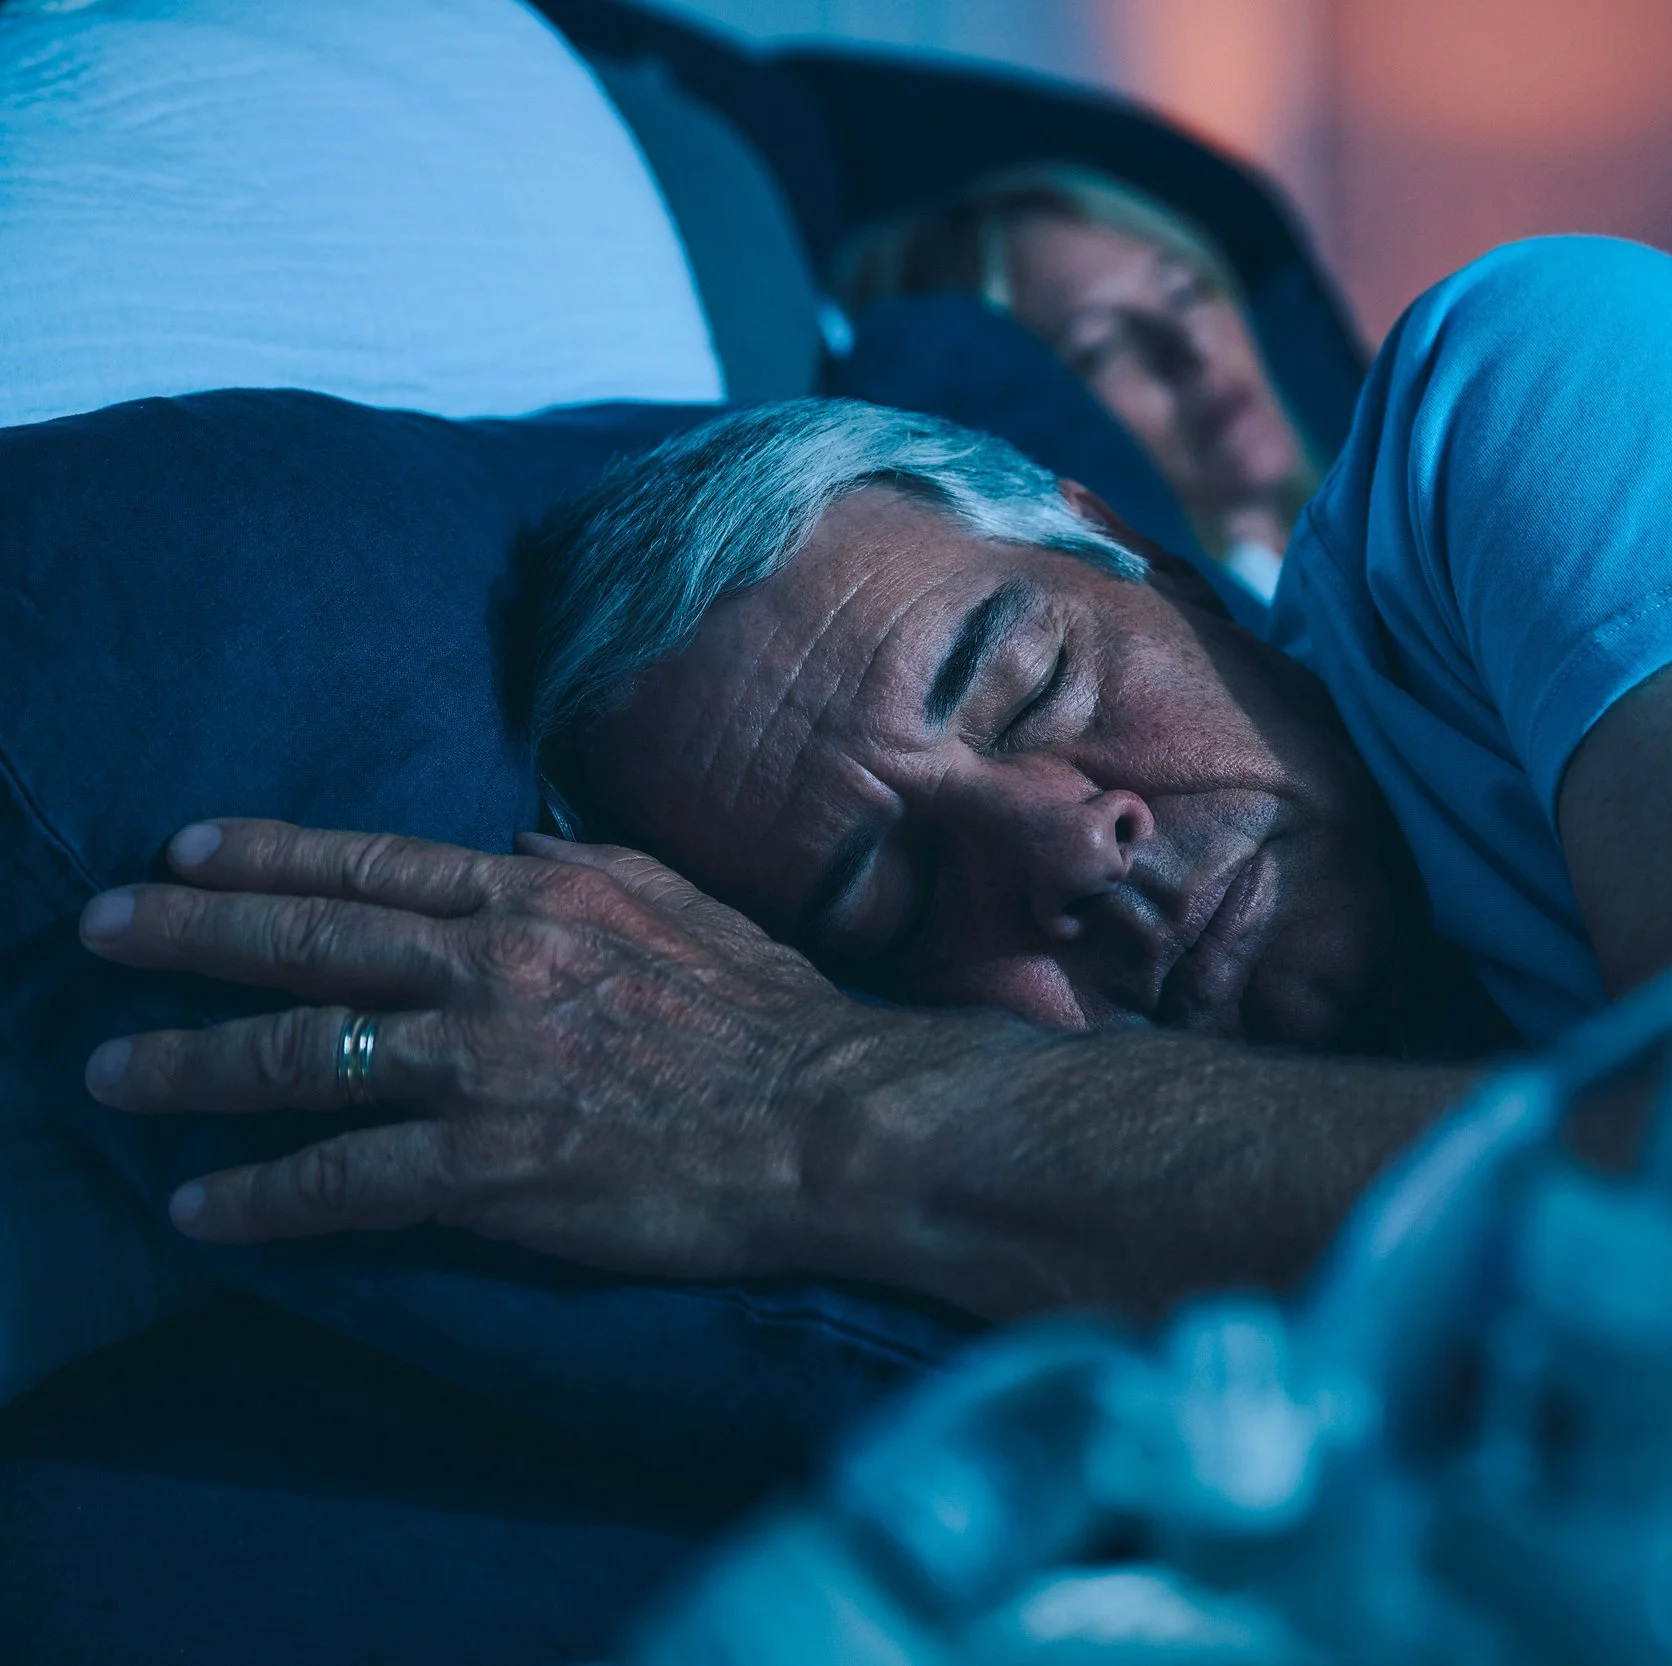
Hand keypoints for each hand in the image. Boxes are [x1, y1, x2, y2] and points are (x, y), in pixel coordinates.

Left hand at [78, 818, 876, 1278]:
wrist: (830, 1117)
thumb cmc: (770, 1016)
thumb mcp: (682, 901)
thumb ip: (586, 870)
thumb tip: (515, 846)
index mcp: (538, 898)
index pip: (371, 864)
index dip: (266, 855)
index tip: (183, 850)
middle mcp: (492, 966)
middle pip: (306, 941)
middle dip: (186, 932)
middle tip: (96, 929)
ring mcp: (483, 1065)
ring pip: (300, 1055)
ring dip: (188, 1064)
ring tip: (109, 1074)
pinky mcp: (489, 1166)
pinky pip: (344, 1182)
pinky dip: (262, 1197)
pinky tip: (201, 1210)